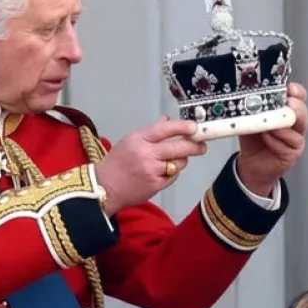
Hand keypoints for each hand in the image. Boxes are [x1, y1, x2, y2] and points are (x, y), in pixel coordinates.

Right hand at [94, 117, 208, 213]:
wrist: (104, 187)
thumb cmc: (117, 163)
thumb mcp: (130, 141)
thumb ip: (151, 132)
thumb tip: (168, 120)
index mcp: (139, 139)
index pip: (165, 130)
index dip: (182, 127)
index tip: (194, 127)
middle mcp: (146, 154)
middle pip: (178, 147)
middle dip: (194, 146)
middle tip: (202, 145)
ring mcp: (152, 171)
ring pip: (178, 163)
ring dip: (180, 161)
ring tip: (173, 160)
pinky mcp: (155, 185)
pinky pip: (173, 177)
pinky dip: (171, 174)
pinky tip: (162, 173)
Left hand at [236, 82, 307, 194]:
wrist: (251, 165)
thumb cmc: (253, 139)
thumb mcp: (249, 120)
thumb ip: (250, 109)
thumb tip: (245, 97)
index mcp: (285, 109)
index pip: (297, 96)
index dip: (296, 91)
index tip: (290, 88)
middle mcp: (294, 122)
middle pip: (302, 109)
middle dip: (295, 105)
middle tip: (288, 103)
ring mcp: (296, 136)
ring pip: (300, 125)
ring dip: (284, 122)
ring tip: (271, 123)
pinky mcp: (294, 151)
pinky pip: (290, 142)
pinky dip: (277, 139)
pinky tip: (266, 137)